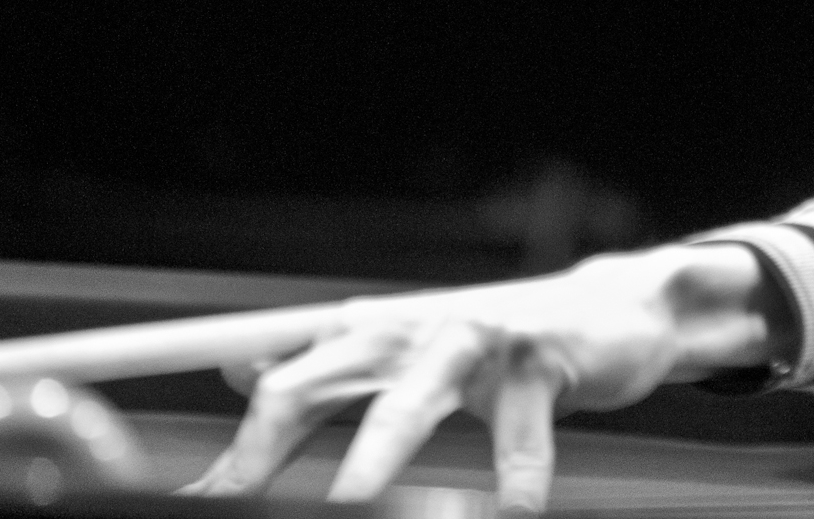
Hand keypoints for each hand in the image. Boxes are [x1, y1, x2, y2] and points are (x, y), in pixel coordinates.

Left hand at [184, 245, 783, 510]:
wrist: (610, 315)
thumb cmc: (499, 350)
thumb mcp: (407, 358)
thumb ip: (328, 371)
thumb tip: (237, 370)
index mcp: (370, 337)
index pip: (282, 390)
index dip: (240, 452)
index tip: (203, 500)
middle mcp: (407, 332)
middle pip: (316, 384)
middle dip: (269, 448)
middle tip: (236, 504)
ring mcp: (470, 341)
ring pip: (407, 403)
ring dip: (374, 457)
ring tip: (352, 502)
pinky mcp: (535, 358)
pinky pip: (520, 432)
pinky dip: (518, 481)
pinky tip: (514, 511)